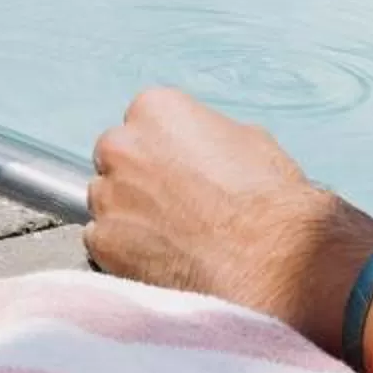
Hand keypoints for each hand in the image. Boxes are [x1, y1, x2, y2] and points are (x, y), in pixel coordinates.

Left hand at [85, 86, 372, 348]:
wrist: (269, 261)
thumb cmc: (267, 198)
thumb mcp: (249, 141)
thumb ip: (208, 137)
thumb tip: (202, 152)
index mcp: (156, 108)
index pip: (143, 124)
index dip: (164, 152)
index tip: (181, 174)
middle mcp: (122, 145)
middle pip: (117, 160)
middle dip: (138, 180)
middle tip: (174, 208)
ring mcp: (108, 196)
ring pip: (107, 203)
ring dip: (128, 218)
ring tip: (170, 242)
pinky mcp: (102, 244)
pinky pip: (102, 245)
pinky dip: (124, 255)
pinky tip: (161, 264)